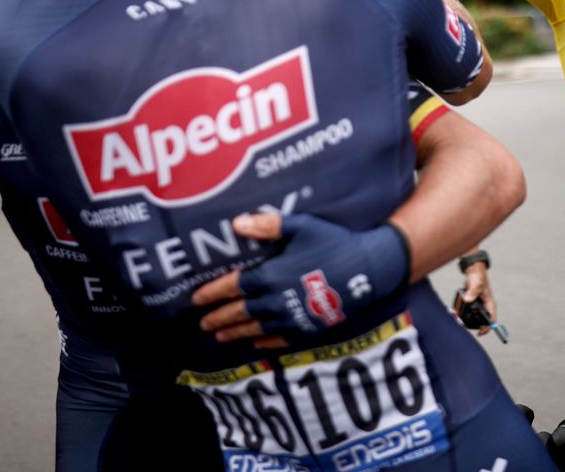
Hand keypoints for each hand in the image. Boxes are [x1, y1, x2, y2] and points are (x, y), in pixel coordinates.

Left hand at [193, 213, 408, 342]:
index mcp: (270, 275)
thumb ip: (267, 225)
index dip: (212, 293)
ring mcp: (292, 317)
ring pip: (255, 328)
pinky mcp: (308, 327)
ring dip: (234, 332)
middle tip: (202, 323)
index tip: (196, 299)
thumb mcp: (301, 226)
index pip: (233, 286)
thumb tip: (235, 223)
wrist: (368, 270)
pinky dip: (264, 341)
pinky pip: (280, 338)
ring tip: (219, 336)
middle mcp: (276, 300)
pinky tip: (255, 341)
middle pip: (239, 312)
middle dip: (218, 317)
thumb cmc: (334, 242)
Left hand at [458, 261, 495, 336]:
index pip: (491, 320)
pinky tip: (455, 312)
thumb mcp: (476, 284)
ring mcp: (478, 305)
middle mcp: (485, 306)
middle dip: (472, 324)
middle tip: (462, 324)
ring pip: (473, 317)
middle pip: (481, 321)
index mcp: (490, 304)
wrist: (472, 270)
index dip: (486, 328)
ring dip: (465, 319)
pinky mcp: (472, 302)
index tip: (479, 333)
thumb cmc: (478, 276)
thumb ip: (473, 292)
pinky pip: (467, 311)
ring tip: (457, 318)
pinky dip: (461, 312)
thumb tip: (468, 300)